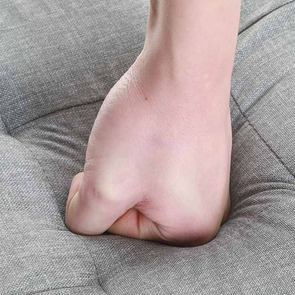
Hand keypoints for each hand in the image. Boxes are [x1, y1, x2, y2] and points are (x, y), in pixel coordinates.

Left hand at [65, 46, 231, 245]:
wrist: (185, 62)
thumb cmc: (149, 126)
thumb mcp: (104, 186)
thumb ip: (84, 220)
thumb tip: (82, 220)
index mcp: (191, 231)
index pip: (120, 233)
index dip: (99, 197)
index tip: (107, 165)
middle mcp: (209, 213)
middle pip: (136, 213)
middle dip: (117, 185)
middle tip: (122, 151)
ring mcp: (211, 182)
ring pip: (145, 189)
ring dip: (129, 167)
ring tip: (138, 138)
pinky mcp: (206, 156)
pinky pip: (163, 169)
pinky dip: (147, 153)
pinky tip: (151, 130)